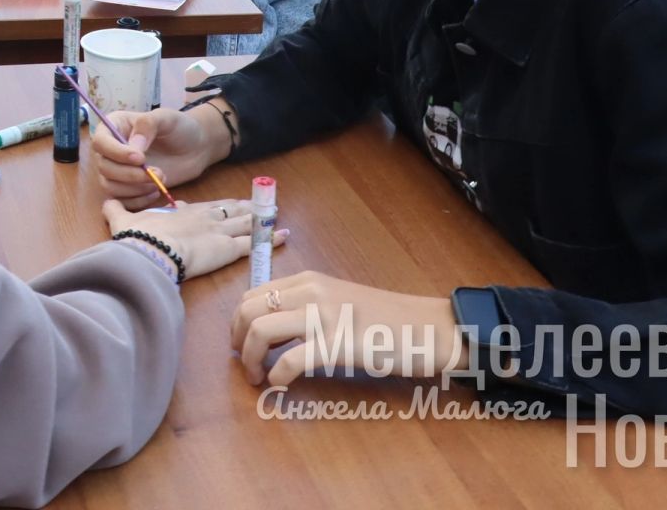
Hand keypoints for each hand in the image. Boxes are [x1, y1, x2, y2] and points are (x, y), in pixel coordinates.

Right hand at [92, 105, 227, 207]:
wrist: (194, 149)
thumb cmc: (179, 128)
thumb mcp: (166, 118)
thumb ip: (147, 126)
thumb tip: (133, 147)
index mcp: (114, 126)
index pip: (100, 142)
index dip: (116, 153)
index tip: (140, 158)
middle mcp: (110, 149)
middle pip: (104, 167)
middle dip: (130, 174)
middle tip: (158, 172)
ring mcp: (117, 169)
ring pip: (110, 186)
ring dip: (134, 188)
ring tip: (159, 181)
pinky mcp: (126, 187)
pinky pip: (121, 201)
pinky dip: (137, 200)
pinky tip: (155, 192)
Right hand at [104, 197, 281, 279]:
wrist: (150, 249)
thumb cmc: (138, 238)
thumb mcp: (124, 221)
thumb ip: (116, 211)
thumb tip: (106, 202)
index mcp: (182, 211)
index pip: (202, 206)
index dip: (213, 206)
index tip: (219, 206)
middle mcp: (204, 217)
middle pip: (228, 209)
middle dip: (243, 206)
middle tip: (257, 203)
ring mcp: (218, 231)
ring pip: (244, 222)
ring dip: (260, 218)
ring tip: (275, 213)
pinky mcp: (228, 248)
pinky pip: (254, 243)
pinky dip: (269, 239)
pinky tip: (283, 235)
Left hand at [231, 272, 467, 386]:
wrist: (429, 328)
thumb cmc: (386, 319)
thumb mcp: (339, 300)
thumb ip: (307, 306)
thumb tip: (272, 327)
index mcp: (308, 280)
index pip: (252, 294)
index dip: (238, 322)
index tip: (241, 343)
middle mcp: (311, 292)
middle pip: (248, 310)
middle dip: (236, 340)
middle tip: (244, 364)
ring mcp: (324, 316)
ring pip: (260, 331)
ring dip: (250, 359)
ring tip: (257, 378)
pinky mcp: (338, 344)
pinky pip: (290, 360)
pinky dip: (277, 376)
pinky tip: (281, 386)